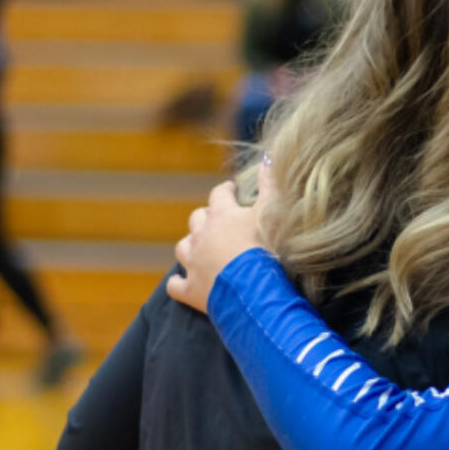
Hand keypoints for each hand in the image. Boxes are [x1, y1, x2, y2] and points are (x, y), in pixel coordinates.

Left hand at [167, 179, 267, 313]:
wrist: (255, 290)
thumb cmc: (267, 247)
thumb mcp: (273, 211)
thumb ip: (270, 184)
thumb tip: (268, 158)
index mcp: (221, 215)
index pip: (219, 194)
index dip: (226, 191)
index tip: (232, 190)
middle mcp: (202, 236)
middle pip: (196, 219)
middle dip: (206, 218)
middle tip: (218, 222)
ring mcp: (194, 264)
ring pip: (182, 248)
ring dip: (190, 247)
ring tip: (201, 250)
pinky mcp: (191, 291)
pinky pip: (175, 285)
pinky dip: (179, 283)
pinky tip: (186, 284)